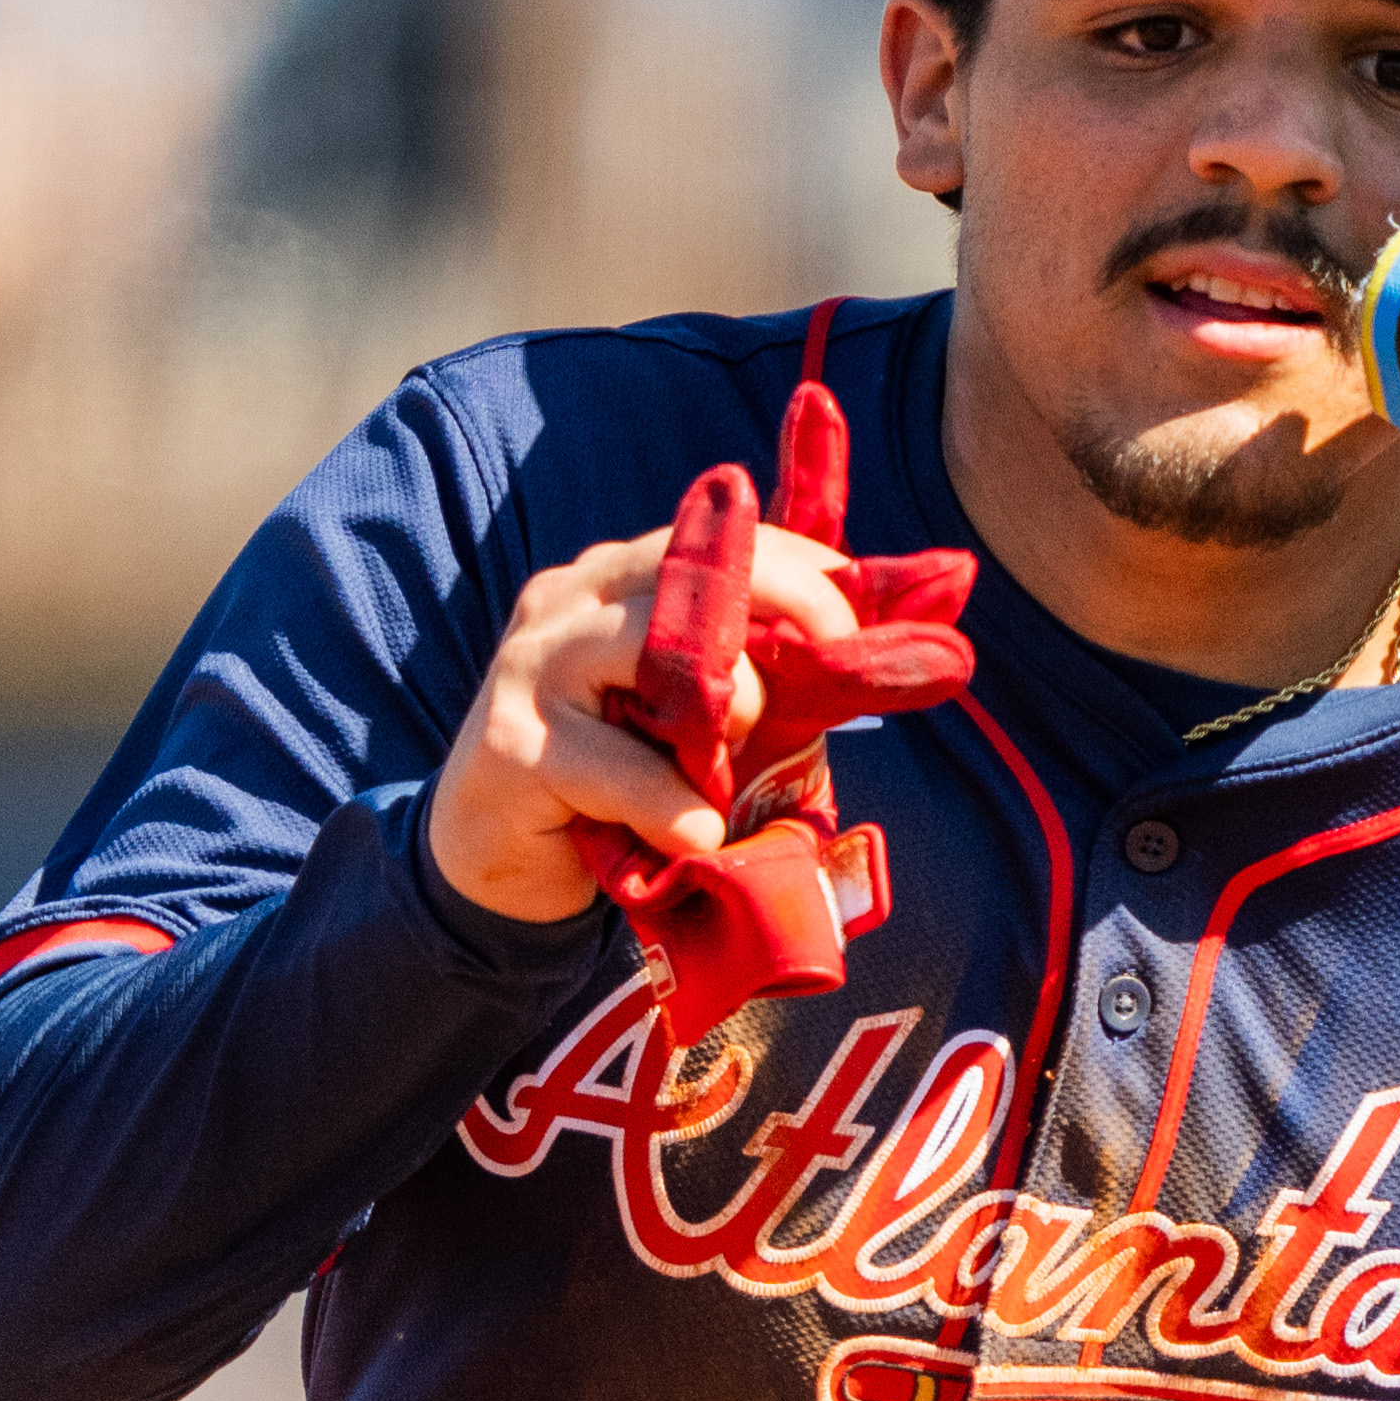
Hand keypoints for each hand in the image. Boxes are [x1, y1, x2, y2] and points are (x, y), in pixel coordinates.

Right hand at [426, 390, 974, 1043]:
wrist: (494, 863)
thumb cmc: (618, 786)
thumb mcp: (708, 722)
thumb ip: (781, 681)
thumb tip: (905, 646)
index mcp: (627, 575)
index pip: (735, 536)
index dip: (817, 570)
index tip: (870, 622)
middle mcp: (579, 595)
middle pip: (709, 566)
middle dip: (798, 609)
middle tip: (842, 666)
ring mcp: (540, 662)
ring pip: (669, 652)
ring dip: (732, 716)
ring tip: (727, 778)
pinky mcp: (516, 746)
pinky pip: (622, 769)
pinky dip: (674, 810)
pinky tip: (690, 839)